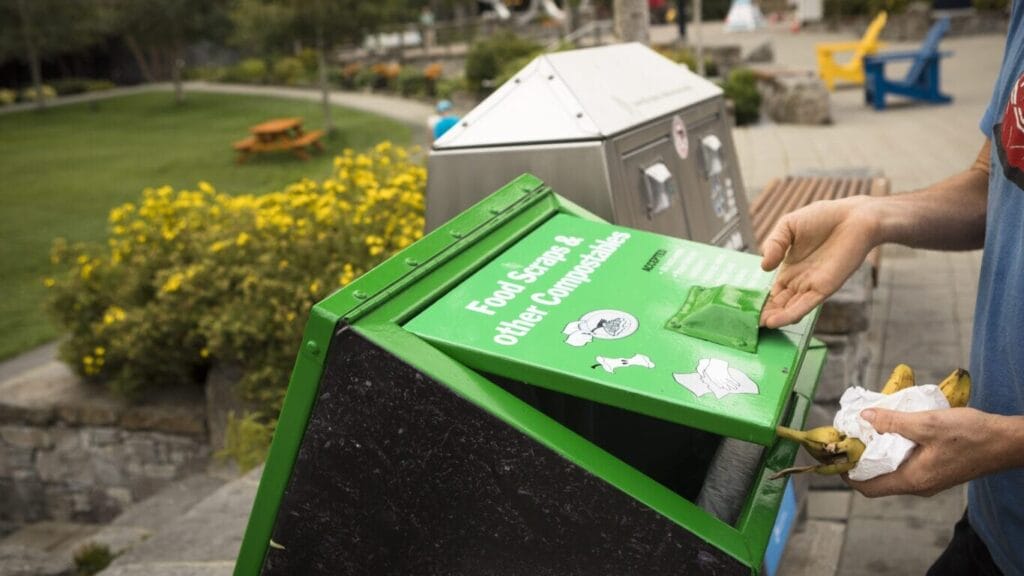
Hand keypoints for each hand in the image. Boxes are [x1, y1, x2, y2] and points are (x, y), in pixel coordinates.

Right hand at [759, 197, 880, 327]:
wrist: (855, 217)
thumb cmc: (823, 218)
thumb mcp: (788, 226)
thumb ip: (773, 244)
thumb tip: (763, 267)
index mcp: (790, 268)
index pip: (772, 290)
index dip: (759, 300)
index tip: (744, 310)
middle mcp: (800, 281)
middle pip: (778, 303)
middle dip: (764, 313)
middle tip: (747, 324)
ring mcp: (811, 285)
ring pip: (789, 307)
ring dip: (774, 318)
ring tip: (757, 326)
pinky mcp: (825, 288)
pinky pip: (805, 305)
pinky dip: (789, 314)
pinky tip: (774, 322)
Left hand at [846, 408, 1005, 496]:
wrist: (1007, 442)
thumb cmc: (971, 436)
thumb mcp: (927, 424)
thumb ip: (893, 421)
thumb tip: (864, 417)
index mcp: (912, 480)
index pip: (867, 487)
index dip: (847, 473)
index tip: (837, 452)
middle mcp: (918, 484)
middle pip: (877, 477)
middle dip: (860, 457)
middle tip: (850, 434)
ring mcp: (928, 478)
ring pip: (892, 468)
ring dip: (878, 449)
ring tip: (868, 426)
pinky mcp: (936, 469)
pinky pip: (906, 461)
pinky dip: (895, 446)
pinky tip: (894, 426)